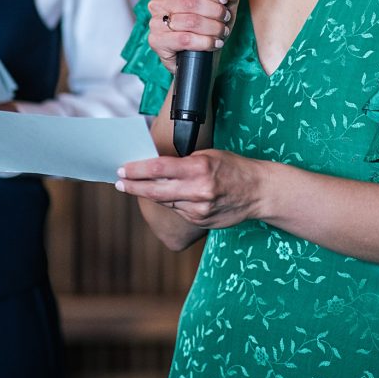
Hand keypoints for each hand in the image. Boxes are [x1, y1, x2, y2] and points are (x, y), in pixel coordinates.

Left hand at [116, 148, 263, 229]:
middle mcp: (198, 191)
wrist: (259, 192)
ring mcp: (199, 210)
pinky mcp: (200, 222)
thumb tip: (155, 167)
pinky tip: (167, 195)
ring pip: (165, 202)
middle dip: (133, 186)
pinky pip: (177, 211)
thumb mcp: (209, 155)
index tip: (122, 169)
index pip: (159, 169)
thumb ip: (183, 163)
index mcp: (199, 169)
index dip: (137, 170)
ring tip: (136, 186)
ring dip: (149, 194)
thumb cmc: (234, 167)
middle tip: (119, 182)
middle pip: (155, 191)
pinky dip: (169, 202)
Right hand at [148, 0, 241, 73]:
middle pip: (189, 2)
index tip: (224, 1)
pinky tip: (214, 43)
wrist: (200, 54)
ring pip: (189, 21)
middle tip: (225, 18)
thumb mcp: (224, 2)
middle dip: (214, 11)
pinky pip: (184, 40)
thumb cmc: (209, 22)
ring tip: (221, 32)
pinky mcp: (157, 41)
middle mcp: (158, 2)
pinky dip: (205, 42)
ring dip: (212, 28)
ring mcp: (155, 22)